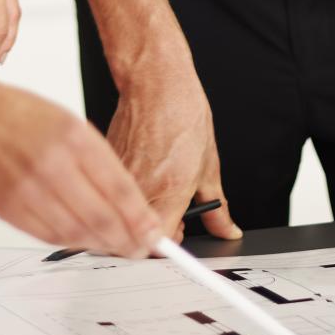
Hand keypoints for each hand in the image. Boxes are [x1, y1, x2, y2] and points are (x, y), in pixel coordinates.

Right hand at [0, 78, 162, 257]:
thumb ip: (99, 161)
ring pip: (76, 233)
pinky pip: (48, 236)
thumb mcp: (69, 123)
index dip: (142, 218)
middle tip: (141, 248)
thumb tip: (129, 201)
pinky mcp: (7, 208)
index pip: (120, 189)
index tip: (154, 232)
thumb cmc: (18, 115)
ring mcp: (27, 189)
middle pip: (101, 217)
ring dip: (101, 245)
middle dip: (128, 240)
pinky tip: (83, 240)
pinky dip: (71, 242)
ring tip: (116, 246)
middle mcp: (51, 164)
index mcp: (73, 137)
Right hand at [107, 50, 239, 242]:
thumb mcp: (210, 166)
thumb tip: (226, 228)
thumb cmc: (182, 115)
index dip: (167, 249)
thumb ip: (217, 207)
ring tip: (157, 192)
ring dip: (139, 215)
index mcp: (169, 192)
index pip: (158, 245)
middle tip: (172, 216)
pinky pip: (114, 195)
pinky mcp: (107, 168)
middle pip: (137, 234)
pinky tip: (142, 176)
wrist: (155, 84)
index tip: (176, 246)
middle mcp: (141, 190)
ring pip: (123, 216)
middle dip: (153, 235)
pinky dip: (127, 195)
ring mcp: (120, 179)